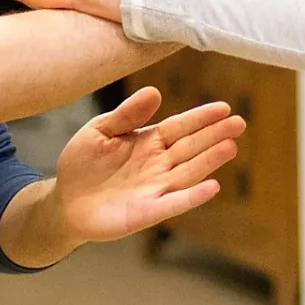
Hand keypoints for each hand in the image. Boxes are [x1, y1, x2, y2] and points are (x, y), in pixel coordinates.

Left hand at [54, 87, 244, 241]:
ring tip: (230, 146)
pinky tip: (212, 187)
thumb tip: (154, 92)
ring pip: (188, 173)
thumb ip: (126, 115)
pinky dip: (192, 197)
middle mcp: (158, 165)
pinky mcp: (147, 212)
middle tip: (239, 122)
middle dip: (214, 135)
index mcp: (149, 142)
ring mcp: (155, 189)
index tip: (224, 108)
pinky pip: (173, 204)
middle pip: (191, 147)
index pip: (180, 127)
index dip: (201, 118)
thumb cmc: (82, 164)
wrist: (65, 202)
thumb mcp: (99, 131)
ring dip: (209, 161)